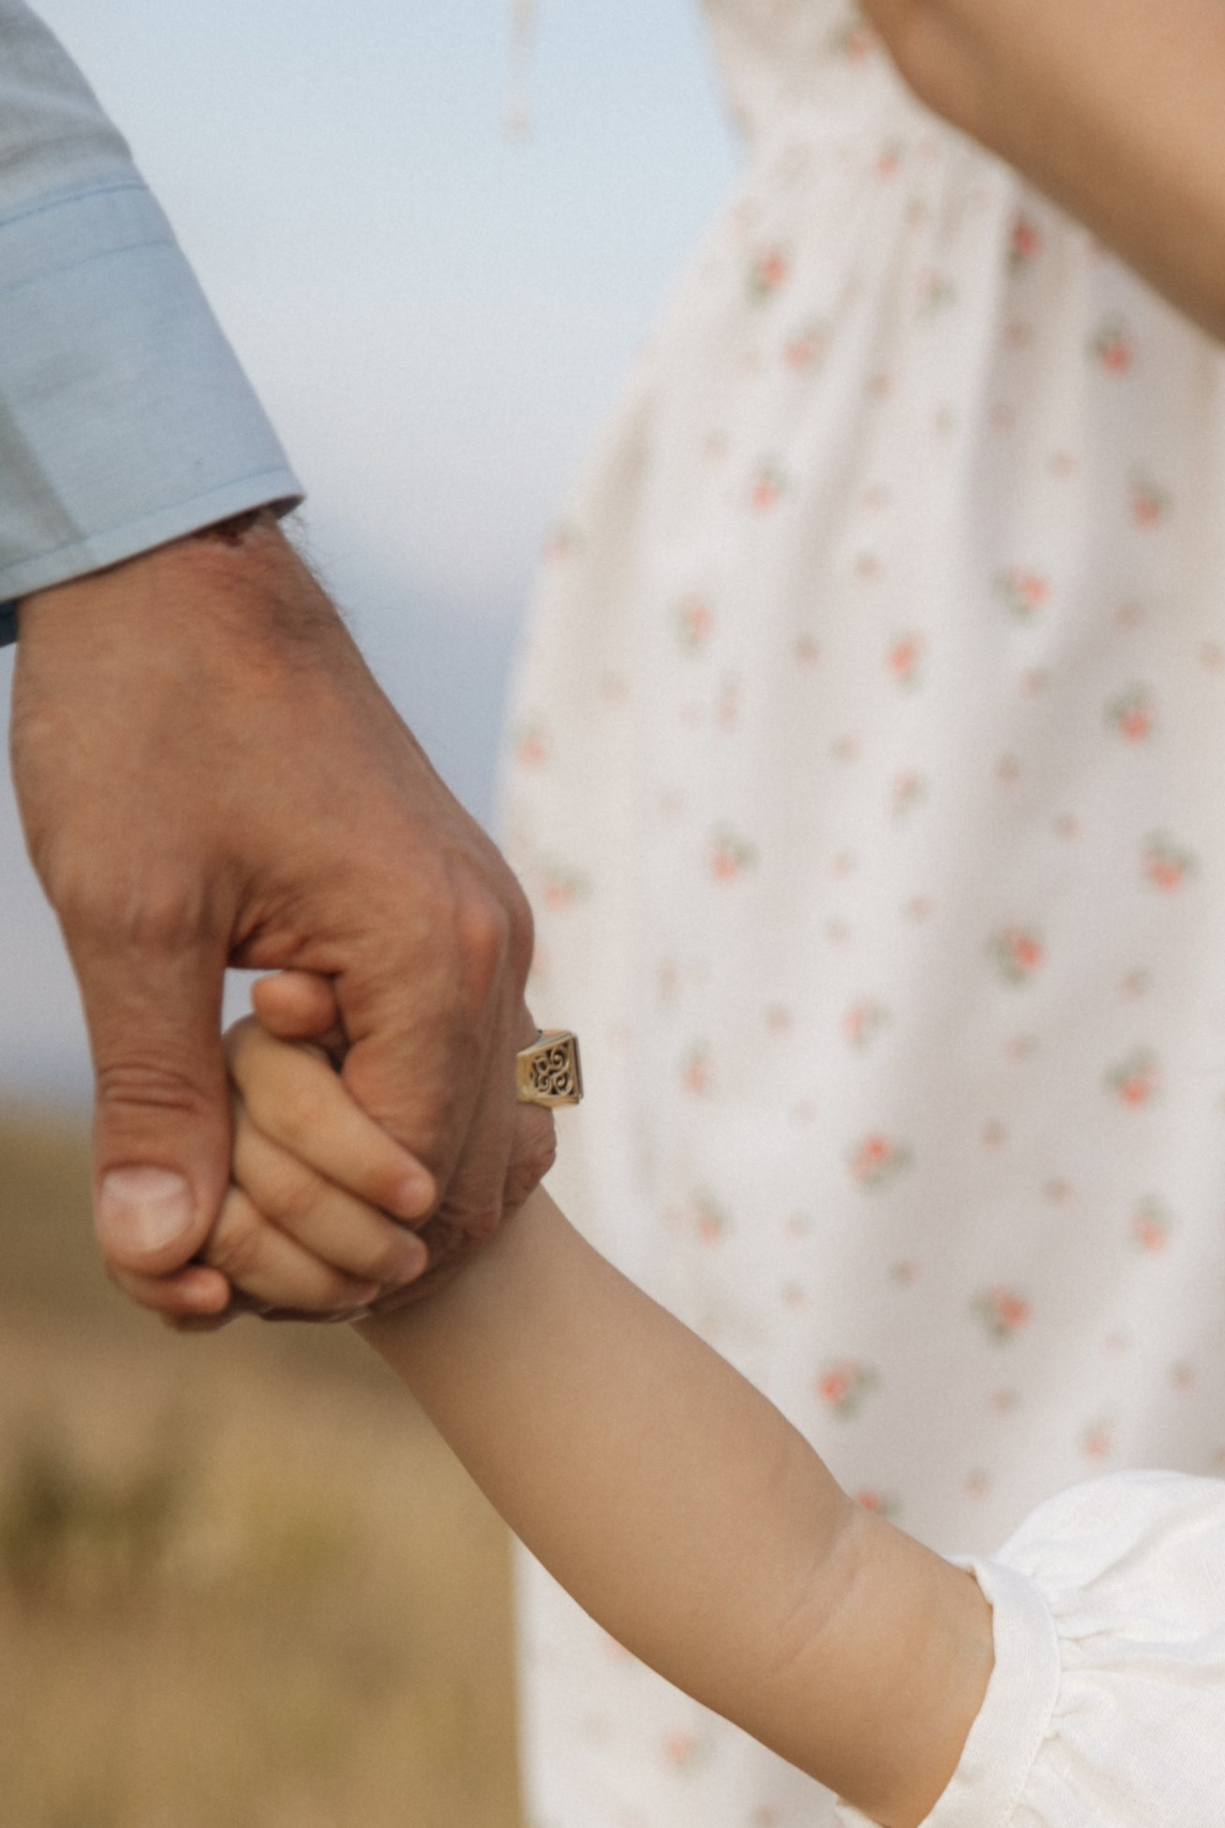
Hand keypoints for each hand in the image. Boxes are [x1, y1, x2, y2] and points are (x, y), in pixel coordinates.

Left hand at [10, 514, 550, 1325]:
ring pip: (468, 1142)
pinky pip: (453, 1077)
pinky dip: (376, 1125)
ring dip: (355, 1188)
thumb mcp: (128, 917)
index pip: (411, 1187)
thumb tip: (161, 1260)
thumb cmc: (145, 720)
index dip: (303, 1248)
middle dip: (332, 1237)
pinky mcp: (456, 924)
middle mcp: (494, 953)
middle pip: (460, 1187)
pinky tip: (274, 1111)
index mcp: (435, 958)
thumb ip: (157, 1098)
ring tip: (230, 1171)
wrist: (177, 567)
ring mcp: (486, 937)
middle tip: (199, 1220)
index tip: (192, 1248)